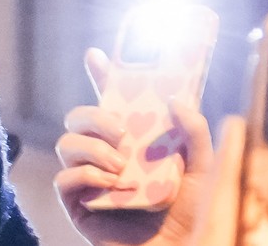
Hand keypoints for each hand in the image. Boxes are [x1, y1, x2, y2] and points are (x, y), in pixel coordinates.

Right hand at [55, 85, 216, 245]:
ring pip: (66, 143)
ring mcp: (90, 179)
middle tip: (121, 129)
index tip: (97, 55)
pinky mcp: (78, 206)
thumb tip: (175, 98)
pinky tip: (113, 183)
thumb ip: (196, 129)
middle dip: (94, 114)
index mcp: (134, 139)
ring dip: (92, 146)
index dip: (101, 74)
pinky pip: (64, 179)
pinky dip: (87, 175)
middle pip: (79, 117)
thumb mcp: (203, 165)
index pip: (112, 100)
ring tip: (121, 163)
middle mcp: (108, 154)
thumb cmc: (189, 212)